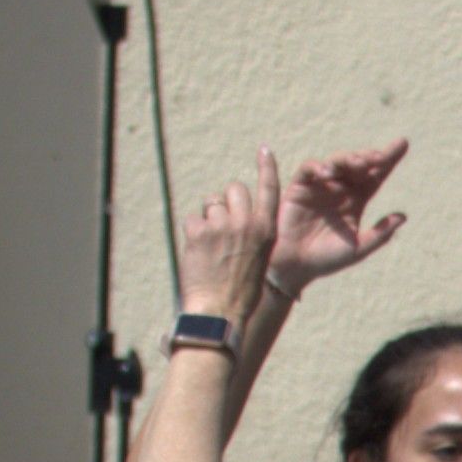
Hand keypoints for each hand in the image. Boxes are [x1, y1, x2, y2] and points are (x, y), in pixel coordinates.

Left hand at [175, 166, 275, 323]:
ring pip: (211, 203)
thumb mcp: (259, 260)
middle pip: (234, 189)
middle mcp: (246, 223)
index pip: (269, 190)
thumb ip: (253, 235)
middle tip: (222, 222)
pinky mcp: (199, 232)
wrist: (219, 311)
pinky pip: (193, 219)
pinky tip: (198, 252)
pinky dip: (193, 232)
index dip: (266, 167)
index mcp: (266, 231)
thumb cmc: (241, 293)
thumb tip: (237, 219)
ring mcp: (222, 226)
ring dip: (208, 218)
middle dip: (227, 200)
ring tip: (209, 244)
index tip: (264, 150)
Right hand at [269, 138, 411, 293]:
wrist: (296, 267)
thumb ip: (379, 234)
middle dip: (369, 156)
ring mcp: (320, 186)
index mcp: (357, 200)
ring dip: (347, 159)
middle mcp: (340, 188)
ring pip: (336, 162)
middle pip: (357, 164)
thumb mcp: (358, 248)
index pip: (376, 175)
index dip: (389, 159)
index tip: (403, 143)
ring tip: (358, 163)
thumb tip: (403, 217)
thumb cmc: (327, 259)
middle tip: (379, 158)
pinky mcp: (299, 187)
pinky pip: (308, 170)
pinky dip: (317, 167)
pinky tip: (327, 173)